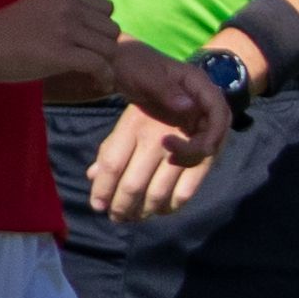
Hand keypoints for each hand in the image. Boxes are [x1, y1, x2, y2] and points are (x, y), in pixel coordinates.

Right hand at [0, 0, 133, 91]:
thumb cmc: (3, 32)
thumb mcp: (39, 8)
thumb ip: (65, 12)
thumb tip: (92, 28)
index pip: (107, 8)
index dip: (102, 27)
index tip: (92, 44)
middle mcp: (68, 7)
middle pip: (112, 29)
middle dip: (105, 47)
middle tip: (93, 62)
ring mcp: (65, 29)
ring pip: (110, 48)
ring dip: (106, 64)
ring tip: (96, 75)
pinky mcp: (60, 53)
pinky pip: (100, 65)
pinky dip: (105, 77)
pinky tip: (99, 84)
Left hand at [88, 97, 221, 223]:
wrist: (194, 79)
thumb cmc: (155, 95)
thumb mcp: (128, 114)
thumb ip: (112, 145)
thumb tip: (92, 175)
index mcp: (133, 125)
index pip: (111, 165)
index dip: (102, 189)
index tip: (97, 206)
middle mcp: (156, 138)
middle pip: (133, 184)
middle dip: (122, 207)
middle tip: (118, 218)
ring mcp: (181, 148)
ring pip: (159, 193)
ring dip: (145, 211)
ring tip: (137, 217)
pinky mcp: (206, 155)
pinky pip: (187, 190)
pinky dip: (173, 205)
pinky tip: (164, 209)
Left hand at [109, 39, 234, 174]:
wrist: (121, 66)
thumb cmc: (135, 66)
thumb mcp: (147, 76)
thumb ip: (167, 90)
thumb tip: (188, 107)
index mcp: (199, 85)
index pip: (220, 110)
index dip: (217, 131)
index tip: (203, 148)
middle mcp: (201, 101)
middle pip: (216, 130)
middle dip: (201, 148)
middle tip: (174, 157)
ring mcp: (194, 113)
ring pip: (206, 141)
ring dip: (193, 155)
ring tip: (170, 160)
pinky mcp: (185, 124)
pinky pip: (193, 144)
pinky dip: (185, 156)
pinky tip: (170, 159)